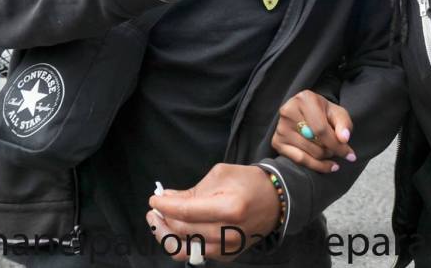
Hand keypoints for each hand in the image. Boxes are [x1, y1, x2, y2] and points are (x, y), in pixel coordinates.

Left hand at [147, 164, 279, 261]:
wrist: (276, 201)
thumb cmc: (249, 182)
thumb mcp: (221, 175)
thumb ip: (193, 190)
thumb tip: (168, 198)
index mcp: (229, 208)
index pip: (186, 212)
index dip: (165, 206)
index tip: (154, 199)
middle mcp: (228, 232)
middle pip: (182, 230)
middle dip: (163, 219)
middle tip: (155, 209)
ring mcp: (228, 247)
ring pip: (184, 249)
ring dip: (166, 235)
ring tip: (159, 223)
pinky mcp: (227, 255)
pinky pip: (196, 254)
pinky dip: (182, 242)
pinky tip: (177, 230)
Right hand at [271, 90, 354, 173]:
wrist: (306, 113)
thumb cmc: (324, 113)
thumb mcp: (338, 114)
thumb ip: (344, 124)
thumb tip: (344, 138)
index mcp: (304, 99)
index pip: (321, 129)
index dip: (337, 145)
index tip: (350, 155)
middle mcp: (288, 111)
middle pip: (315, 143)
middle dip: (331, 151)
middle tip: (338, 150)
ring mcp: (280, 128)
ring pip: (309, 153)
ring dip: (324, 157)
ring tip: (330, 151)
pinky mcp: (276, 142)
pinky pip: (298, 160)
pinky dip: (315, 166)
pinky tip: (326, 165)